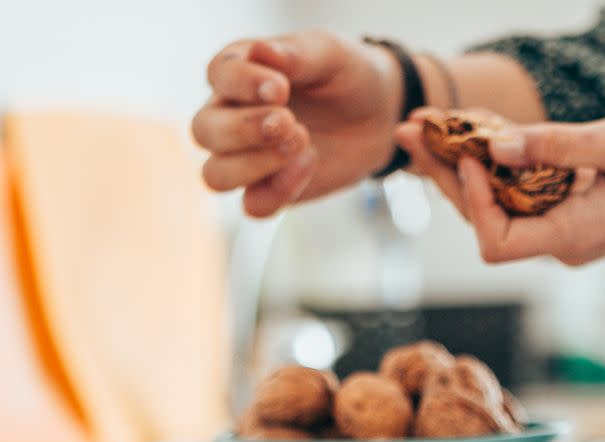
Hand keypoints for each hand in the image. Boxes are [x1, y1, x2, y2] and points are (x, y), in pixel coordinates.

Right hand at [192, 32, 401, 216]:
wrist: (378, 119)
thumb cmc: (347, 77)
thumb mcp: (330, 55)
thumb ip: (296, 54)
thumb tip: (260, 51)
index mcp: (239, 71)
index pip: (218, 76)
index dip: (242, 84)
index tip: (281, 89)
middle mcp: (230, 115)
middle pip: (204, 131)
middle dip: (245, 130)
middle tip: (291, 123)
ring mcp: (246, 158)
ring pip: (215, 176)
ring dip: (253, 166)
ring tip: (301, 143)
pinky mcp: (268, 190)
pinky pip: (253, 206)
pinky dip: (278, 193)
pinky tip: (309, 165)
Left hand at [396, 108, 604, 264]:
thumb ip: (557, 147)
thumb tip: (493, 146)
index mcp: (573, 236)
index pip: (498, 241)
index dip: (476, 201)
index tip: (472, 154)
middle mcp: (560, 242)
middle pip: (485, 221)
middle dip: (446, 176)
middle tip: (410, 131)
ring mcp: (562, 230)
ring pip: (497, 208)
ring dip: (461, 170)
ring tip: (426, 132)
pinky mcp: (567, 213)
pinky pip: (518, 197)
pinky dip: (494, 170)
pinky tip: (471, 141)